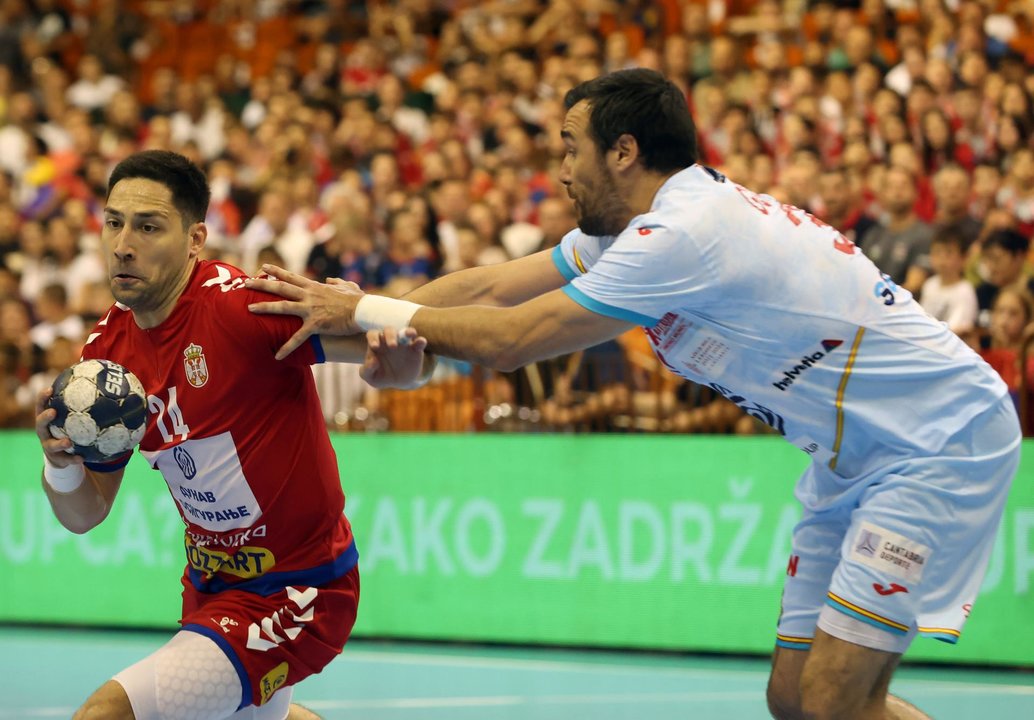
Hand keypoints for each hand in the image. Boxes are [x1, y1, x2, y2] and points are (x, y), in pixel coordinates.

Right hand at [35, 387, 83, 467]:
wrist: (61, 455)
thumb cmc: (68, 429)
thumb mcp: (70, 417)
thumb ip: (80, 404)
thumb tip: (101, 384)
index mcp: (47, 420)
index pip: (41, 406)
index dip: (42, 398)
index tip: (50, 389)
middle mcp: (44, 432)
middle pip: (40, 424)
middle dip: (45, 417)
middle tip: (53, 412)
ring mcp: (49, 446)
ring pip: (51, 445)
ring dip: (59, 443)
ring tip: (68, 442)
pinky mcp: (57, 459)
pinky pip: (66, 460)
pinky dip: (73, 459)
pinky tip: (82, 458)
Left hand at [246, 265, 365, 359]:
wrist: (364, 311)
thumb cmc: (358, 299)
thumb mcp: (347, 286)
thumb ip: (336, 282)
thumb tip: (330, 279)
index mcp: (315, 286)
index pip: (291, 277)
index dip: (276, 272)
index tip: (263, 267)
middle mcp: (309, 295)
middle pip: (281, 287)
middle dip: (262, 284)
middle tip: (246, 283)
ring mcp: (311, 309)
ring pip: (283, 306)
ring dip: (265, 307)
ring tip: (250, 308)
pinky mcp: (316, 324)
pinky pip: (298, 337)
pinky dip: (287, 347)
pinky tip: (277, 356)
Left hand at [360, 327, 432, 388]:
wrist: (399, 382)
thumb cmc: (381, 376)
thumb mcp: (370, 377)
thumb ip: (367, 370)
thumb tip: (373, 361)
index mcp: (377, 344)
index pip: (373, 334)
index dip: (373, 338)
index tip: (375, 347)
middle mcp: (390, 340)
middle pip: (389, 330)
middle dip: (390, 336)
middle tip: (392, 346)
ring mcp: (404, 344)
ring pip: (406, 331)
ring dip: (408, 331)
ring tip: (409, 335)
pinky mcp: (416, 350)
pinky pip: (419, 342)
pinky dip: (421, 340)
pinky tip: (421, 342)